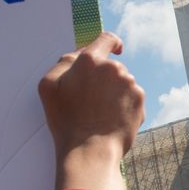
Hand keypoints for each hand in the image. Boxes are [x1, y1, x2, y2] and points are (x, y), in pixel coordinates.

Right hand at [38, 32, 144, 189]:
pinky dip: (124, 106)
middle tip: (91, 100)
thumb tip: (78, 55)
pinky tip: (111, 119)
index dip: (111, 43)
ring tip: (99, 114)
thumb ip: (63, 63)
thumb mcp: (48, 87)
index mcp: (90, 60)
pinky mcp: (140, 100)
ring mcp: (129, 84)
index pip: (106, 39)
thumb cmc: (65, 121)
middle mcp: (113, 68)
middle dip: (104, 78)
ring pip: (123, 83)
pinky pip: (132, 98)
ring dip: (114, 93)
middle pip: (112, 66)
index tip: (115, 49)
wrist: (90, 151)